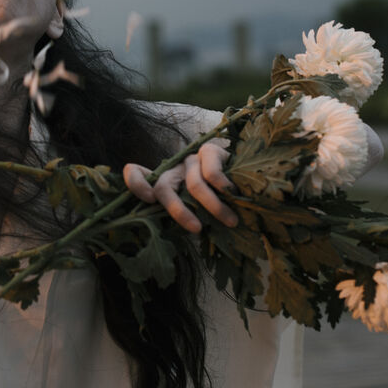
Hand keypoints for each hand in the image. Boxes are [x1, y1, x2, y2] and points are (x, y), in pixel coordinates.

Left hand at [123, 141, 237, 232]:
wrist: (251, 183)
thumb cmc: (221, 203)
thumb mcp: (200, 213)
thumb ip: (188, 218)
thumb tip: (188, 236)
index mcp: (167, 184)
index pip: (137, 173)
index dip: (136, 183)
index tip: (148, 199)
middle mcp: (175, 170)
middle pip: (164, 186)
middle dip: (178, 211)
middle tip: (197, 229)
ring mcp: (191, 160)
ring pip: (194, 185)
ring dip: (214, 207)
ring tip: (231, 221)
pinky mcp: (210, 151)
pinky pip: (211, 173)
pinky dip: (223, 188)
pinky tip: (234, 194)